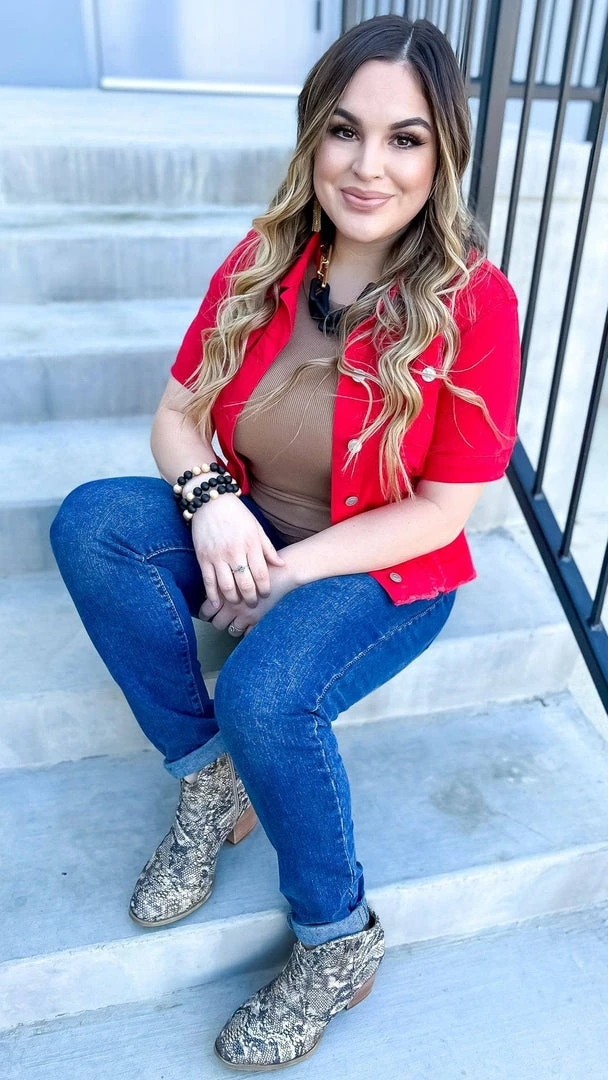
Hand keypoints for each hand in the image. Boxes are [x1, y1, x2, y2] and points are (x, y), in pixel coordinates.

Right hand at [191, 494, 284, 610]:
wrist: (210, 501)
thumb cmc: (237, 514)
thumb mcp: (257, 527)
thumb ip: (268, 548)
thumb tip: (282, 564)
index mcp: (251, 544)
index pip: (261, 574)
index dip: (265, 588)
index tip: (267, 594)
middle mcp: (235, 552)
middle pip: (245, 584)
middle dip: (251, 598)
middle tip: (253, 604)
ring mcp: (217, 556)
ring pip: (226, 586)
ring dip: (233, 599)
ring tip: (238, 603)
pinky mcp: (203, 557)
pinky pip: (208, 581)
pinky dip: (212, 595)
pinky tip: (217, 603)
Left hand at [200, 562, 297, 635]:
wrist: (282, 572)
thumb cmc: (260, 567)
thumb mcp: (238, 570)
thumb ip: (225, 581)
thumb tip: (214, 591)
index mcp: (224, 593)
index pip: (206, 610)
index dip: (204, 614)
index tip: (206, 614)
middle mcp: (232, 606)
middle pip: (217, 623)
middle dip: (218, 622)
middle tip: (220, 619)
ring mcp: (245, 615)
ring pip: (232, 631)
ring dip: (232, 627)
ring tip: (235, 622)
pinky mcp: (258, 620)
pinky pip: (248, 634)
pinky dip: (246, 631)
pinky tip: (248, 626)